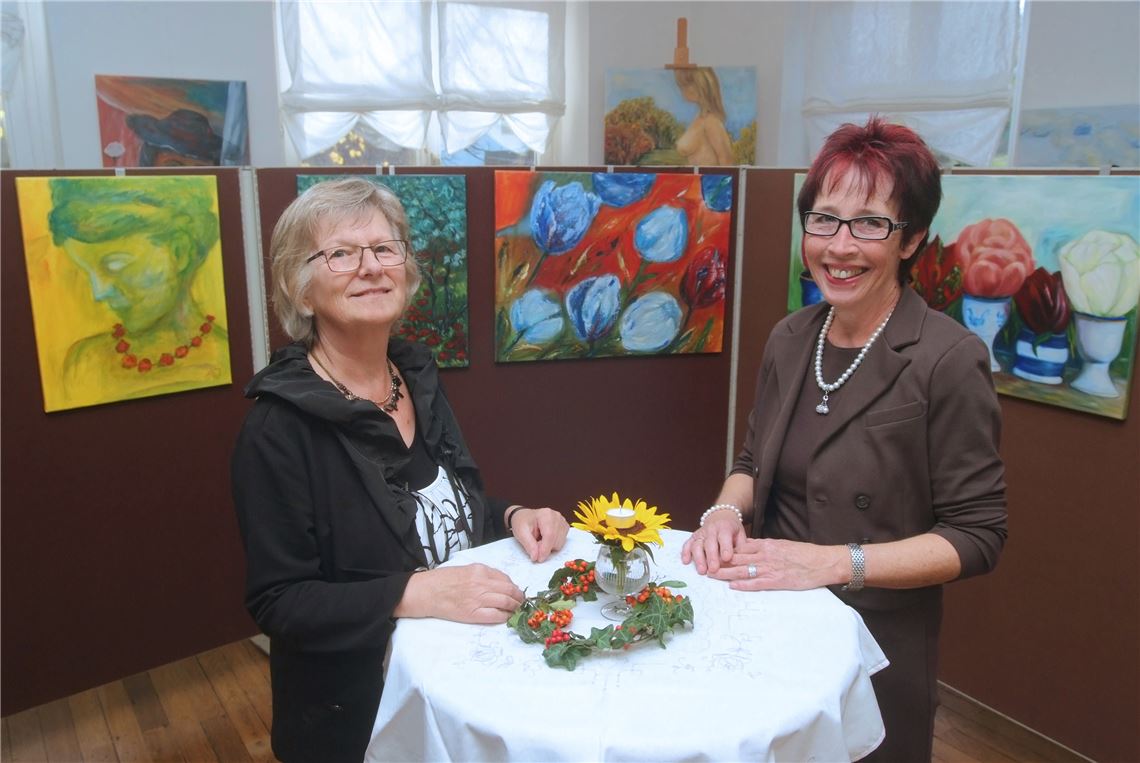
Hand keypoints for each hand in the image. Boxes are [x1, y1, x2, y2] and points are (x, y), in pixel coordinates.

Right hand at [398, 563, 524, 623]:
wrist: (427, 592)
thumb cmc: (444, 580)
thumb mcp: (466, 569)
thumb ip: (484, 574)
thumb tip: (501, 583)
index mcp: (480, 571)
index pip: (505, 579)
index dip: (515, 587)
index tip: (517, 592)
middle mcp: (482, 583)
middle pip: (510, 591)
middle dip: (519, 598)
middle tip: (522, 602)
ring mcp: (478, 599)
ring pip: (506, 603)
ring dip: (515, 608)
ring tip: (517, 611)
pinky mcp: (473, 613)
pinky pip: (496, 616)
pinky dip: (505, 617)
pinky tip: (507, 618)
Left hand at [510, 507, 568, 562]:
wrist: (524, 517)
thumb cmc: (522, 522)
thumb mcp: (521, 533)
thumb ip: (529, 545)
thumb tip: (536, 557)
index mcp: (546, 515)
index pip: (550, 535)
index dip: (545, 549)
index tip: (539, 559)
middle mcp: (557, 517)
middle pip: (556, 541)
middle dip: (545, 548)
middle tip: (535, 544)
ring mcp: (562, 521)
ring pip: (560, 543)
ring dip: (549, 546)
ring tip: (539, 540)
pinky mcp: (564, 527)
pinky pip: (562, 542)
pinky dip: (553, 544)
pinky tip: (545, 538)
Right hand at [681, 511, 746, 574]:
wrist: (721, 515)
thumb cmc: (732, 528)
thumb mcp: (741, 534)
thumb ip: (741, 547)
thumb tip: (742, 560)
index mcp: (725, 527)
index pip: (724, 537)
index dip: (725, 548)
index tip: (727, 558)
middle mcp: (711, 529)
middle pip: (709, 543)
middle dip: (711, 557)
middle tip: (713, 570)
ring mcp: (701, 533)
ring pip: (697, 545)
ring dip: (698, 558)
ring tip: (702, 571)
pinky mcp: (694, 537)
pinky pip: (687, 544)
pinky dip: (685, 552)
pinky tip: (686, 561)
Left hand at [710, 538, 845, 590]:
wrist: (824, 562)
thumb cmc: (805, 554)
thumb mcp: (782, 545)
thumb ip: (765, 547)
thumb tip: (750, 547)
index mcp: (767, 544)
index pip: (740, 547)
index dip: (724, 550)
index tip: (712, 553)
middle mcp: (765, 555)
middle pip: (736, 558)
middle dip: (718, 561)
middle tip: (704, 564)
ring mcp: (771, 568)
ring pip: (742, 570)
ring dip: (725, 573)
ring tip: (710, 575)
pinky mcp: (777, 581)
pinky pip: (757, 583)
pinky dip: (744, 584)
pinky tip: (732, 586)